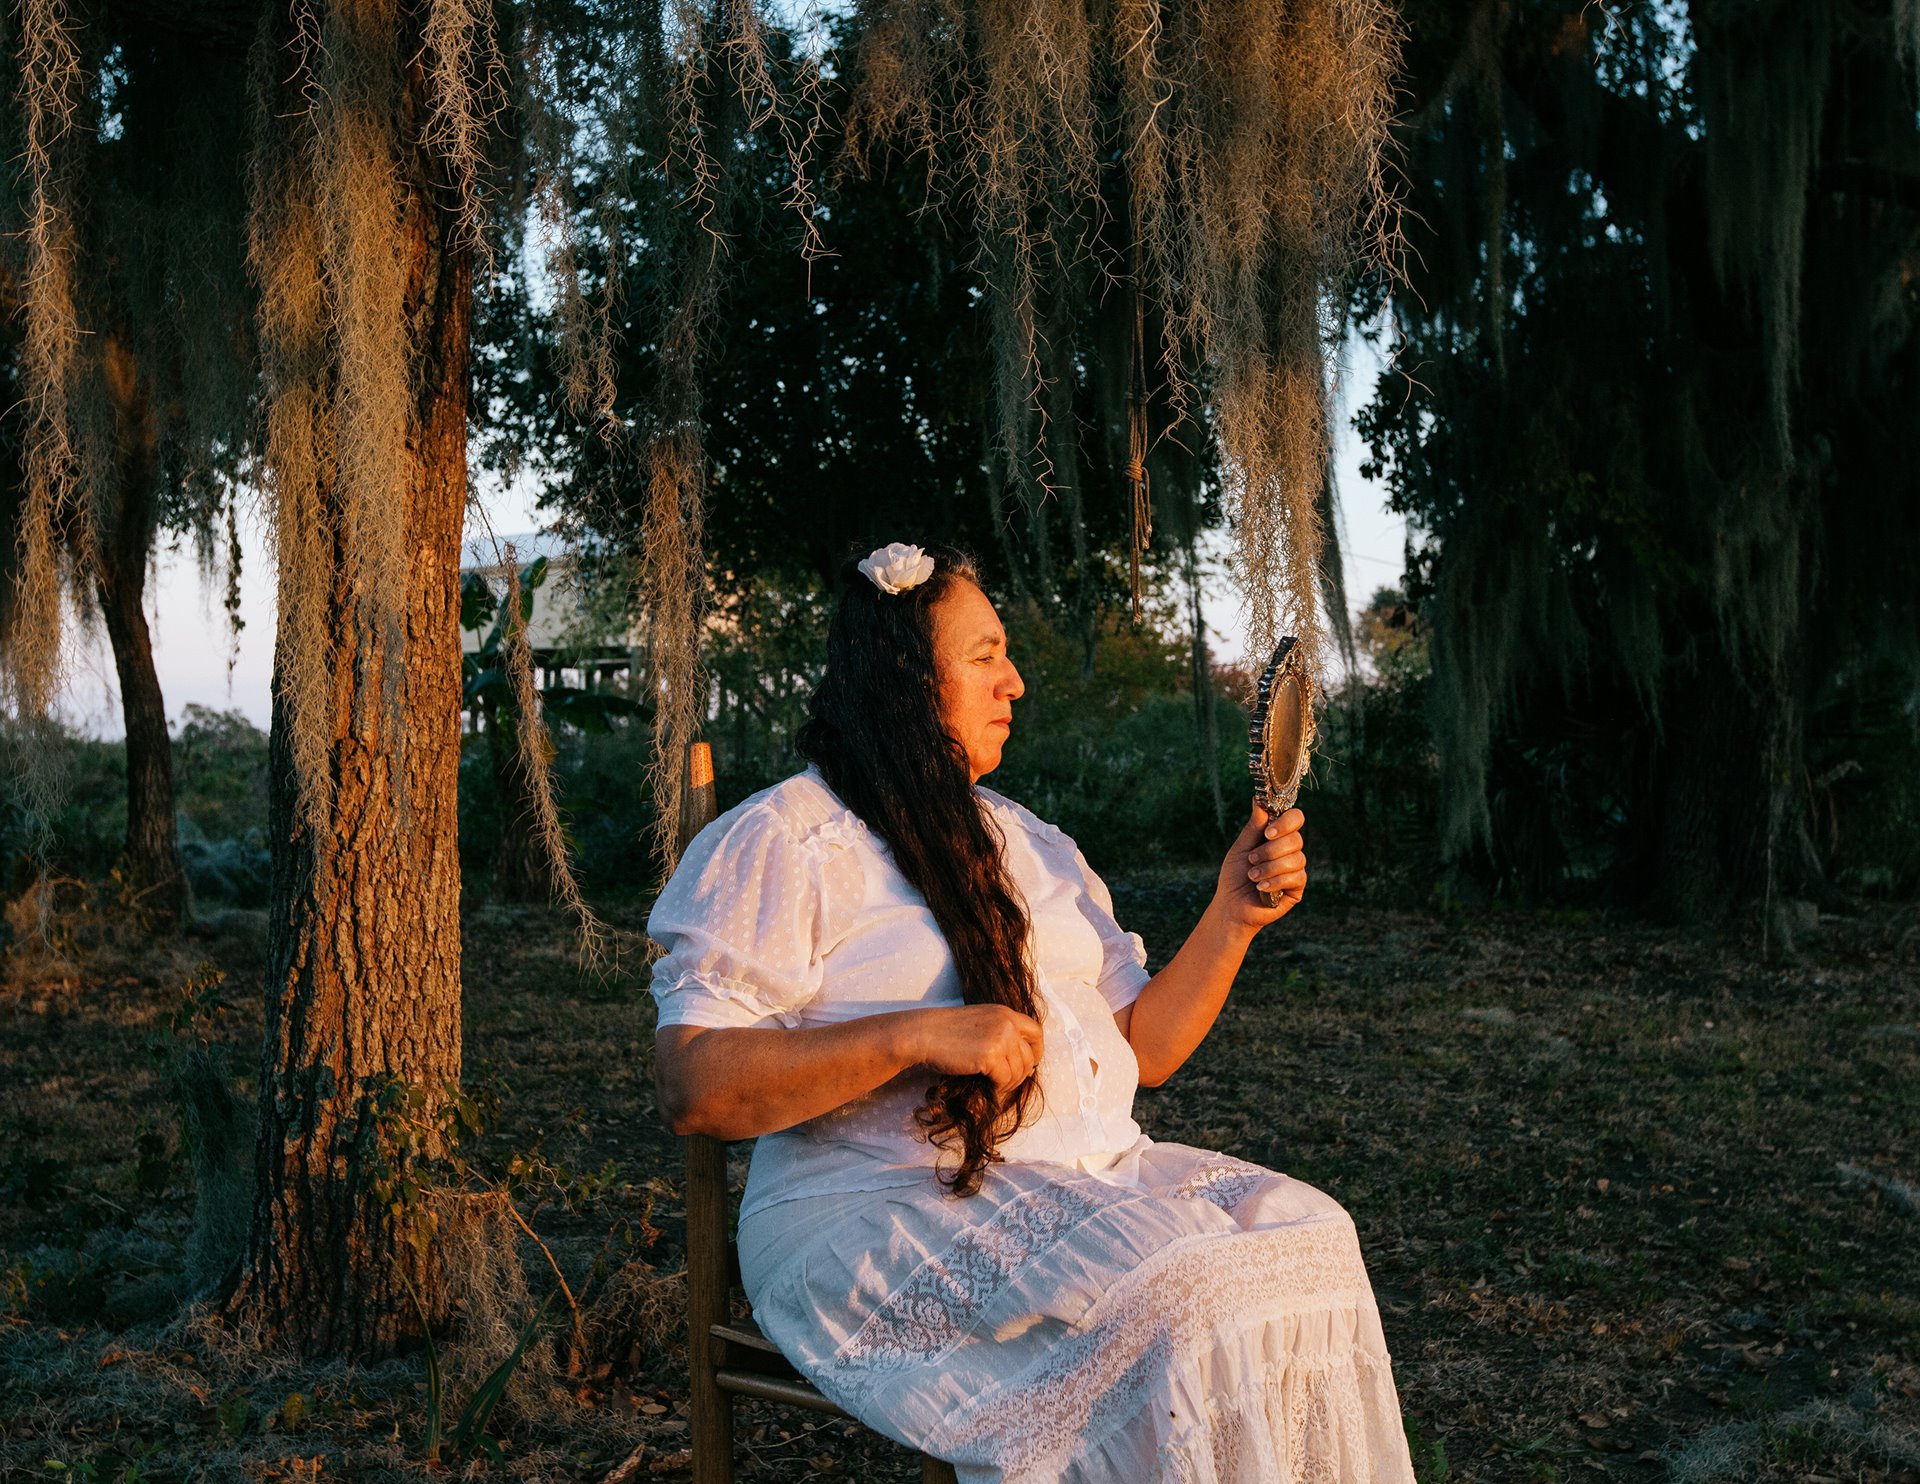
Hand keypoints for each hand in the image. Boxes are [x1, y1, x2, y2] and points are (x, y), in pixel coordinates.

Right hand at [912, 1004, 1044, 1098]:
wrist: (924, 1033)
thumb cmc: (946, 1031)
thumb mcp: (980, 1021)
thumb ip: (1000, 1031)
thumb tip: (1019, 1058)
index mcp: (1005, 1013)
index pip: (1036, 1032)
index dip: (1036, 1050)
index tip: (1030, 1063)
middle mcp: (1007, 1023)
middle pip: (1030, 1056)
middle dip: (1022, 1073)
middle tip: (1007, 1081)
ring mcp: (1000, 1039)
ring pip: (1019, 1071)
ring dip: (1008, 1082)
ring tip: (994, 1084)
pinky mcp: (990, 1056)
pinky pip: (1005, 1079)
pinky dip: (998, 1086)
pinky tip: (987, 1084)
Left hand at [1213, 803, 1306, 930]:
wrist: (1232, 905)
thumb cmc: (1235, 876)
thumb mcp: (1241, 848)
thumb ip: (1254, 827)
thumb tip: (1259, 800)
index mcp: (1278, 836)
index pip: (1295, 818)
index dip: (1285, 823)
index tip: (1267, 833)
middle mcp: (1290, 850)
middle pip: (1296, 839)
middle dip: (1270, 850)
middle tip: (1252, 859)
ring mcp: (1296, 868)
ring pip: (1296, 859)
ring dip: (1269, 867)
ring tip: (1252, 876)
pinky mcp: (1297, 887)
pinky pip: (1295, 877)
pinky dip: (1275, 881)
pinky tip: (1261, 888)